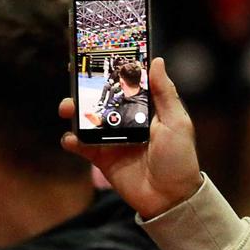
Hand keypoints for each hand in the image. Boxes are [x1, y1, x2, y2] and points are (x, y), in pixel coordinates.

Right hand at [60, 56, 201, 217]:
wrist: (170, 198)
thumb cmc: (180, 160)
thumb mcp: (177, 122)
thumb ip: (164, 93)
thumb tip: (156, 61)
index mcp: (146, 109)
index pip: (127, 83)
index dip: (113, 68)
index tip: (98, 50)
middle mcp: (127, 120)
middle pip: (101, 97)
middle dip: (85, 86)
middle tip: (73, 74)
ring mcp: (112, 138)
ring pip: (87, 118)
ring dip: (74, 110)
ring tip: (69, 108)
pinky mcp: (101, 157)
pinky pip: (81, 145)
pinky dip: (72, 140)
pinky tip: (72, 138)